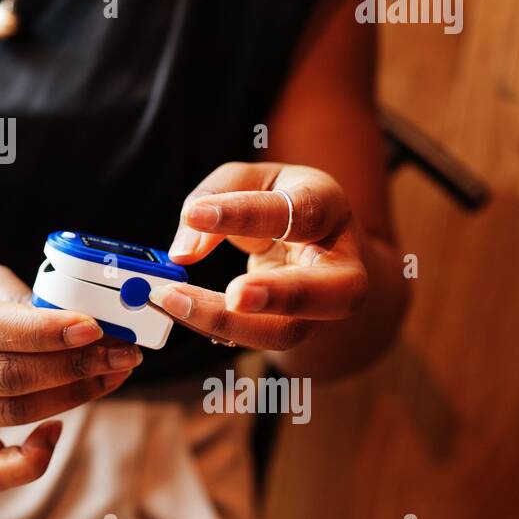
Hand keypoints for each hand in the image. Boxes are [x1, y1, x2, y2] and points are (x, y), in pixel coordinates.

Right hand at [0, 262, 140, 490]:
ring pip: (11, 414)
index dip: (43, 330)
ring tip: (112, 373)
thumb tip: (77, 320)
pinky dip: (33, 460)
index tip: (92, 326)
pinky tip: (59, 429)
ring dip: (72, 396)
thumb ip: (15, 296)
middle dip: (72, 365)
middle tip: (122, 352)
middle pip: (5, 376)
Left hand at [152, 162, 369, 351]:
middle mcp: (342, 262)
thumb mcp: (249, 180)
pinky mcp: (296, 330)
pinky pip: (258, 338)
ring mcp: (323, 307)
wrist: (313, 241)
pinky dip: (214, 327)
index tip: (195, 215)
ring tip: (175, 302)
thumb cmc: (277, 201)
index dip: (247, 214)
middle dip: (281, 294)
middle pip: (332, 290)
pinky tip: (180, 310)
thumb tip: (183, 252)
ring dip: (229, 323)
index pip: (300, 212)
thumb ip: (215, 198)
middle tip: (234, 296)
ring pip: (288, 329)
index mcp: (330, 206)